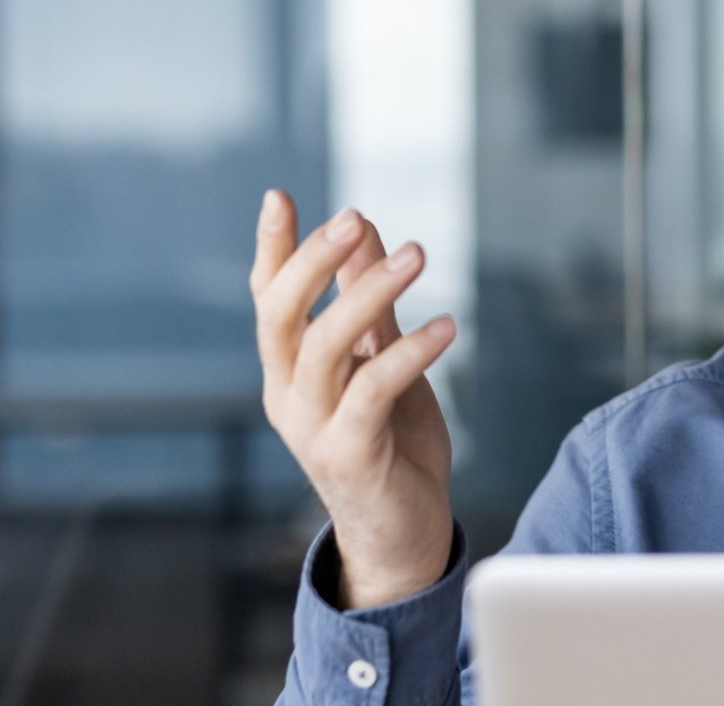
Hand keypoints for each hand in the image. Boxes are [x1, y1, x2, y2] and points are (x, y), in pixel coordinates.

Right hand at [250, 190, 455, 608]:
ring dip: (369, 293)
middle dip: (314, 261)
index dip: (274, 249)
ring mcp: (312, 428)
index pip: (268, 298)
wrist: (406, 534)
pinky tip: (449, 326)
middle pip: (280, 315)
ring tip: (419, 253)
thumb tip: (364, 233)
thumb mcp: (381, 360)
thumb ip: (368, 303)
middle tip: (355, 217)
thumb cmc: (393, 443)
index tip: (280, 195)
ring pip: (323, 346)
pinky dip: (410, 353)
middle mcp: (289, 395)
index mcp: (290, 370)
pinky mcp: (348, 456)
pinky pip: (372, 392)